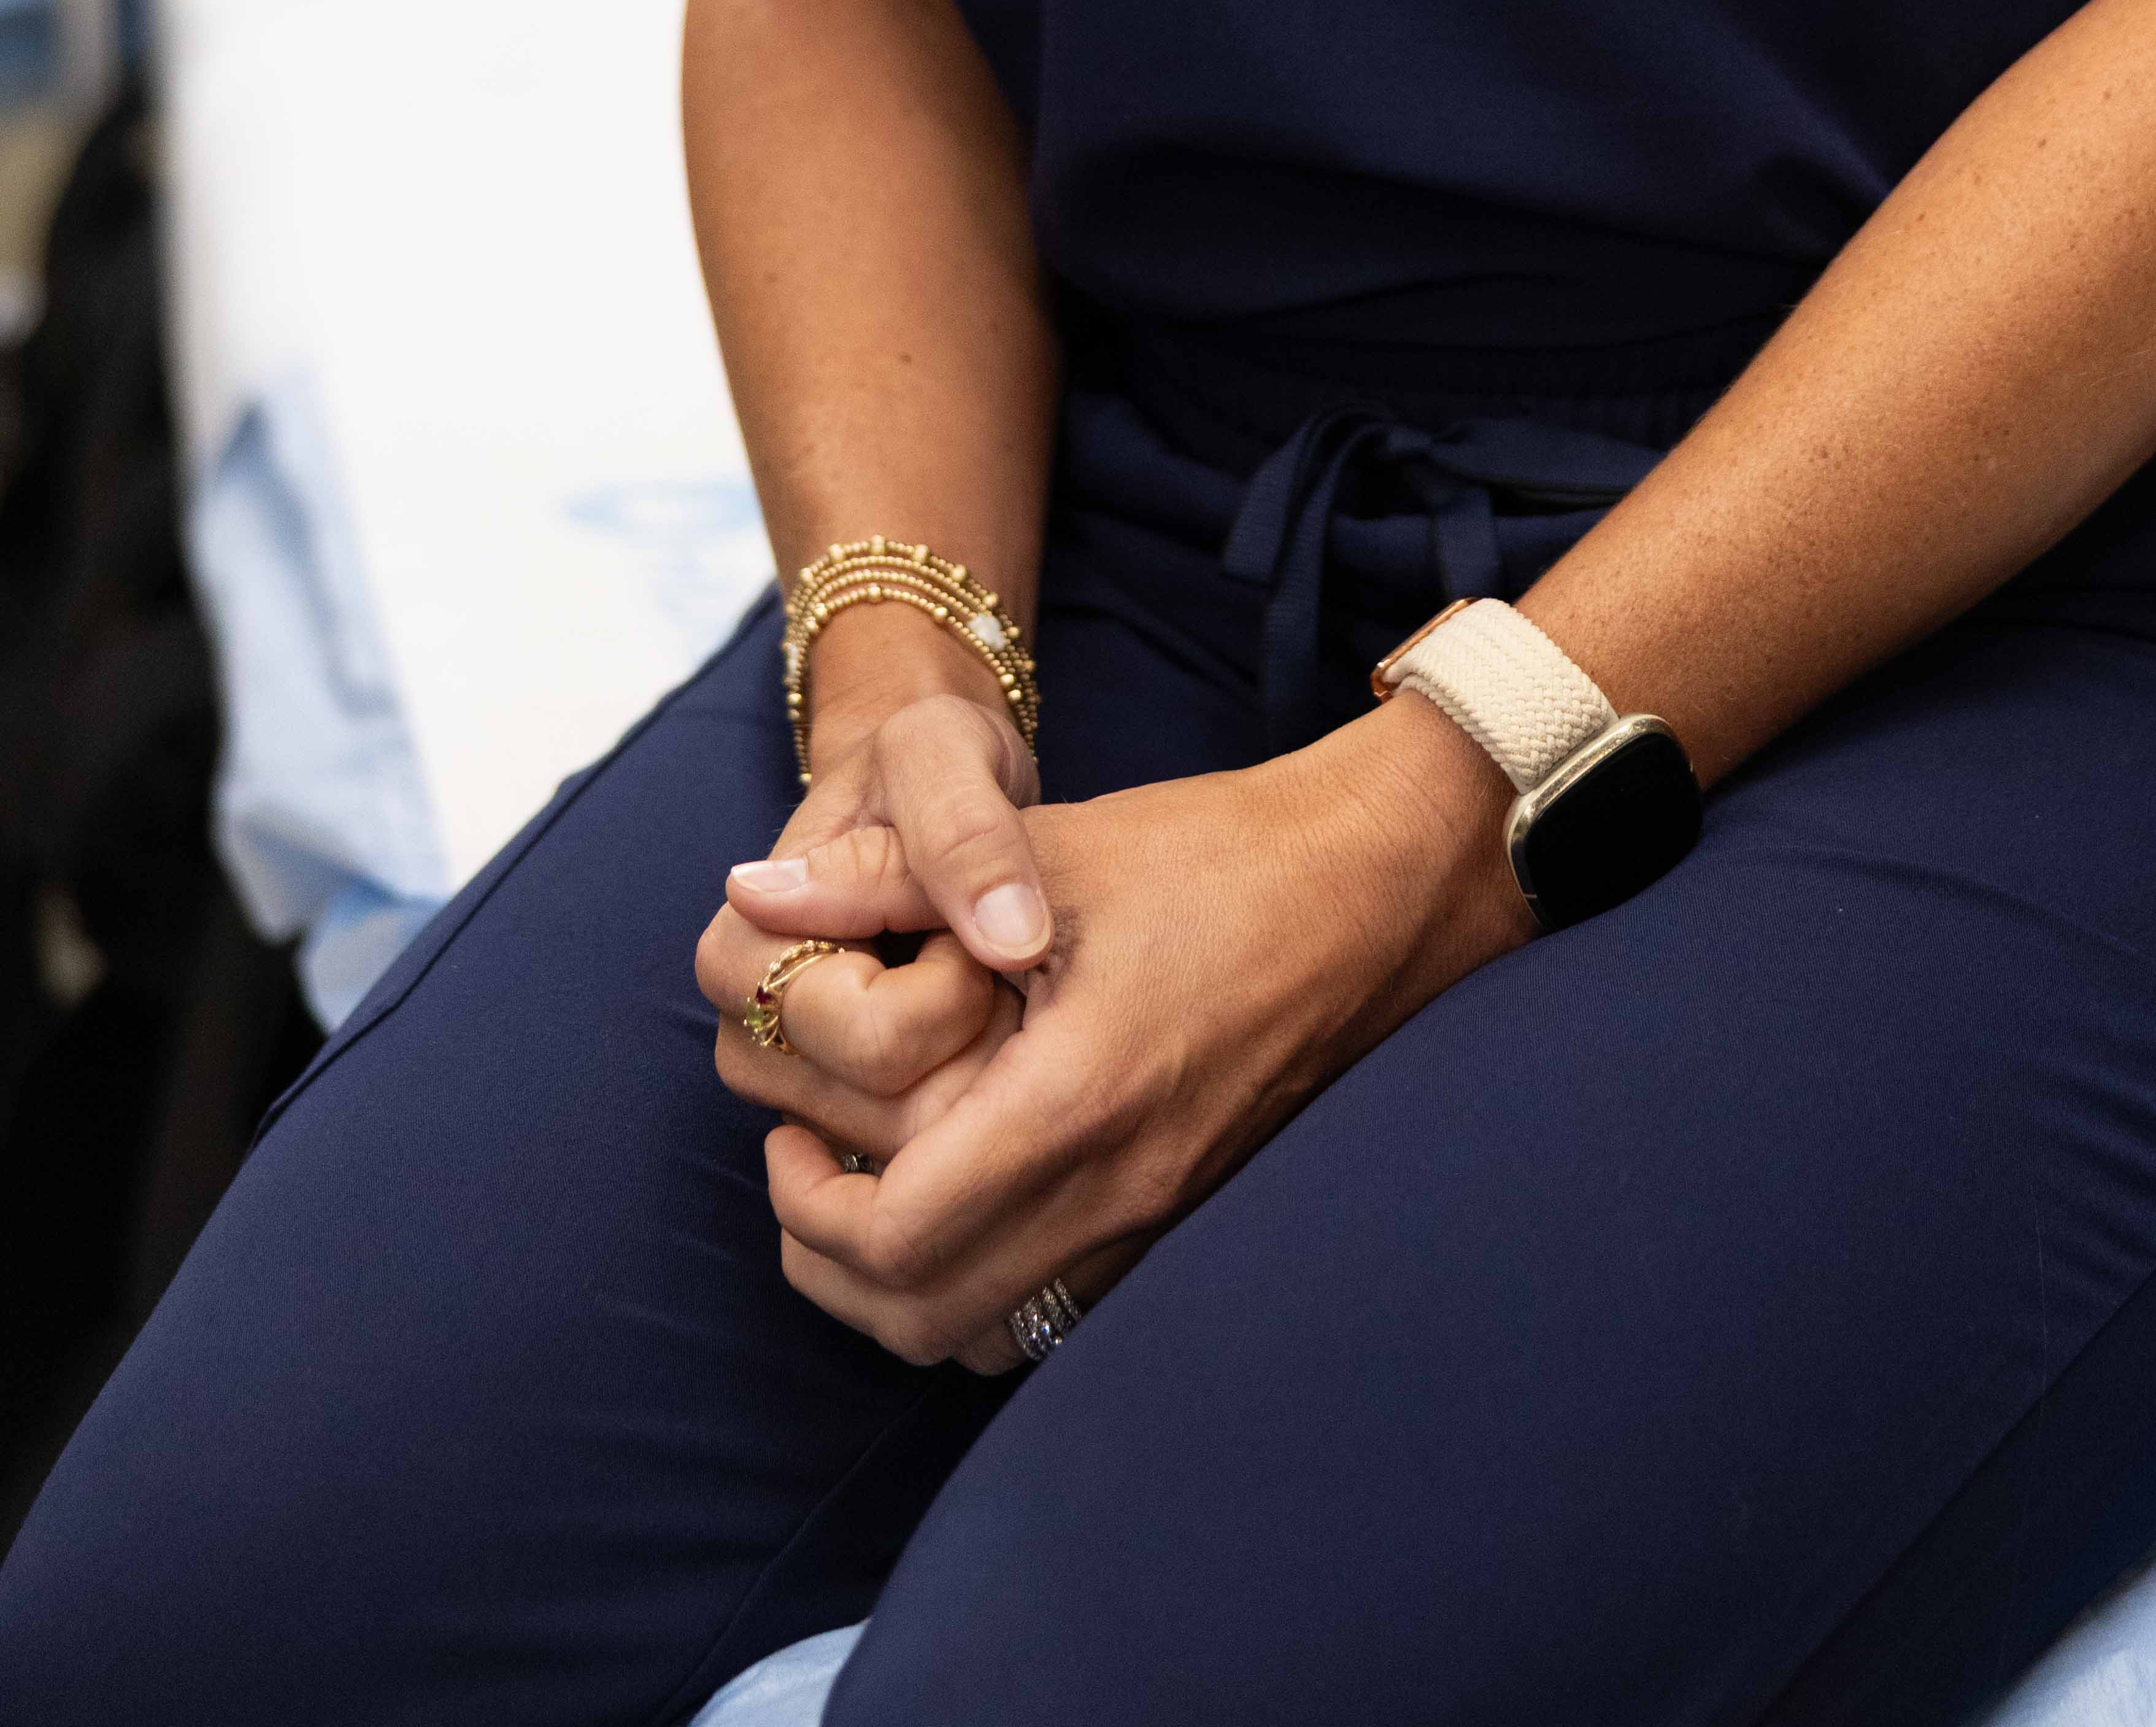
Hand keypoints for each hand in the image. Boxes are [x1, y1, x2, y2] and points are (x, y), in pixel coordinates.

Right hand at [697, 640, 1045, 1167]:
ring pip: (917, 1153)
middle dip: (975, 1037)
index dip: (954, 986)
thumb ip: (968, 834)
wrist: (940, 790)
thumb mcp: (945, 754)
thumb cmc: (931, 766)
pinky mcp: (845, 1128)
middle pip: (893, 1114)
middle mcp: (749, 1041)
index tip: (969, 917)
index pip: (872, 1041)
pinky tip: (999, 1035)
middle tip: (988, 953)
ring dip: (985, 1074)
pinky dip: (984, 1110)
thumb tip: (1007, 942)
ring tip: (990, 983)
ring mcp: (794, 1095)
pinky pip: (927, 1165)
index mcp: (740, 956)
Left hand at [757, 687, 1522, 1373]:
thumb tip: (750, 893)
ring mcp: (1159, 1222)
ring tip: (875, 1180)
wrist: (1376, 885)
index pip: (898, 1238)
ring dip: (901, 1285)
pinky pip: (1049, 1315)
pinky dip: (978, 1285)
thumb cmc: (1218, 854)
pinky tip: (965, 1190)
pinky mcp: (1181, 1221)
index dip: (811, 1203)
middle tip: (812, 1163)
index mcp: (1079, 1101)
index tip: (793, 1129)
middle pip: (923, 1319)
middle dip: (834, 1258)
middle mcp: (1120, 1192)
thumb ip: (886, 876)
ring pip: (984, 1340)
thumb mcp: (1047, 844)